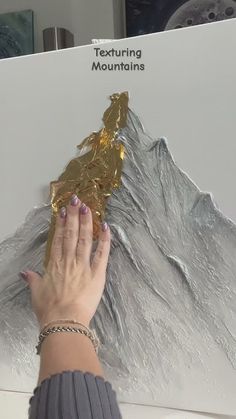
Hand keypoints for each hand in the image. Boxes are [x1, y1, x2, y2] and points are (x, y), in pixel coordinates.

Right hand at [21, 194, 110, 328]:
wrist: (64, 321)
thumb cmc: (49, 309)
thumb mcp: (36, 293)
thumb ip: (32, 280)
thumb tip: (25, 273)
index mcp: (55, 264)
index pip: (59, 239)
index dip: (62, 224)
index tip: (63, 211)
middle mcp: (69, 261)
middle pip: (72, 233)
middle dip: (74, 215)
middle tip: (76, 200)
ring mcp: (84, 265)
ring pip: (86, 238)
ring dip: (87, 222)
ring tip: (88, 207)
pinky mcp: (97, 273)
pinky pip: (102, 253)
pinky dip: (105, 240)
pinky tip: (106, 227)